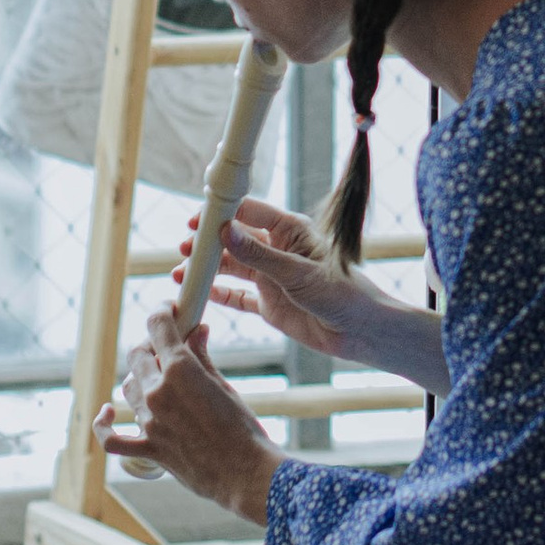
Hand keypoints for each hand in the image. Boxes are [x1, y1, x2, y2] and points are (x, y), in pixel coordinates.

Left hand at [95, 304, 281, 524]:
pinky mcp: (148, 450)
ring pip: (128, 388)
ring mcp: (150, 422)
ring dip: (139, 379)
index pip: (157, 326)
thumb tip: (198, 331)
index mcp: (181, 370)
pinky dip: (104, 425)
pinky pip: (112, 439)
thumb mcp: (224, 385)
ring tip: (158, 379)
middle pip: (137, 355)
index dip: (162, 312)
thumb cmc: (243, 428)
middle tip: (167, 348)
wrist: (245, 473)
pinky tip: (107, 413)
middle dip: (150, 345)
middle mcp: (158, 392)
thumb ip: (202, 357)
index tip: (169, 311)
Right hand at [187, 198, 414, 365]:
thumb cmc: (342, 293)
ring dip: (209, 269)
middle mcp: (279, 250)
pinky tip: (202, 294)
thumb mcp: (298, 273)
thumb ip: (260, 256)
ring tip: (183, 273)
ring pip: (233, 267)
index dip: (222, 213)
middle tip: (185, 249)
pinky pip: (239, 297)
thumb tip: (225, 232)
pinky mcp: (270, 304)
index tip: (197, 219)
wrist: (361, 332)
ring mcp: (272, 277)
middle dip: (209, 243)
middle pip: (235, 239)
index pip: (250, 212)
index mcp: (290, 231)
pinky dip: (219, 294)